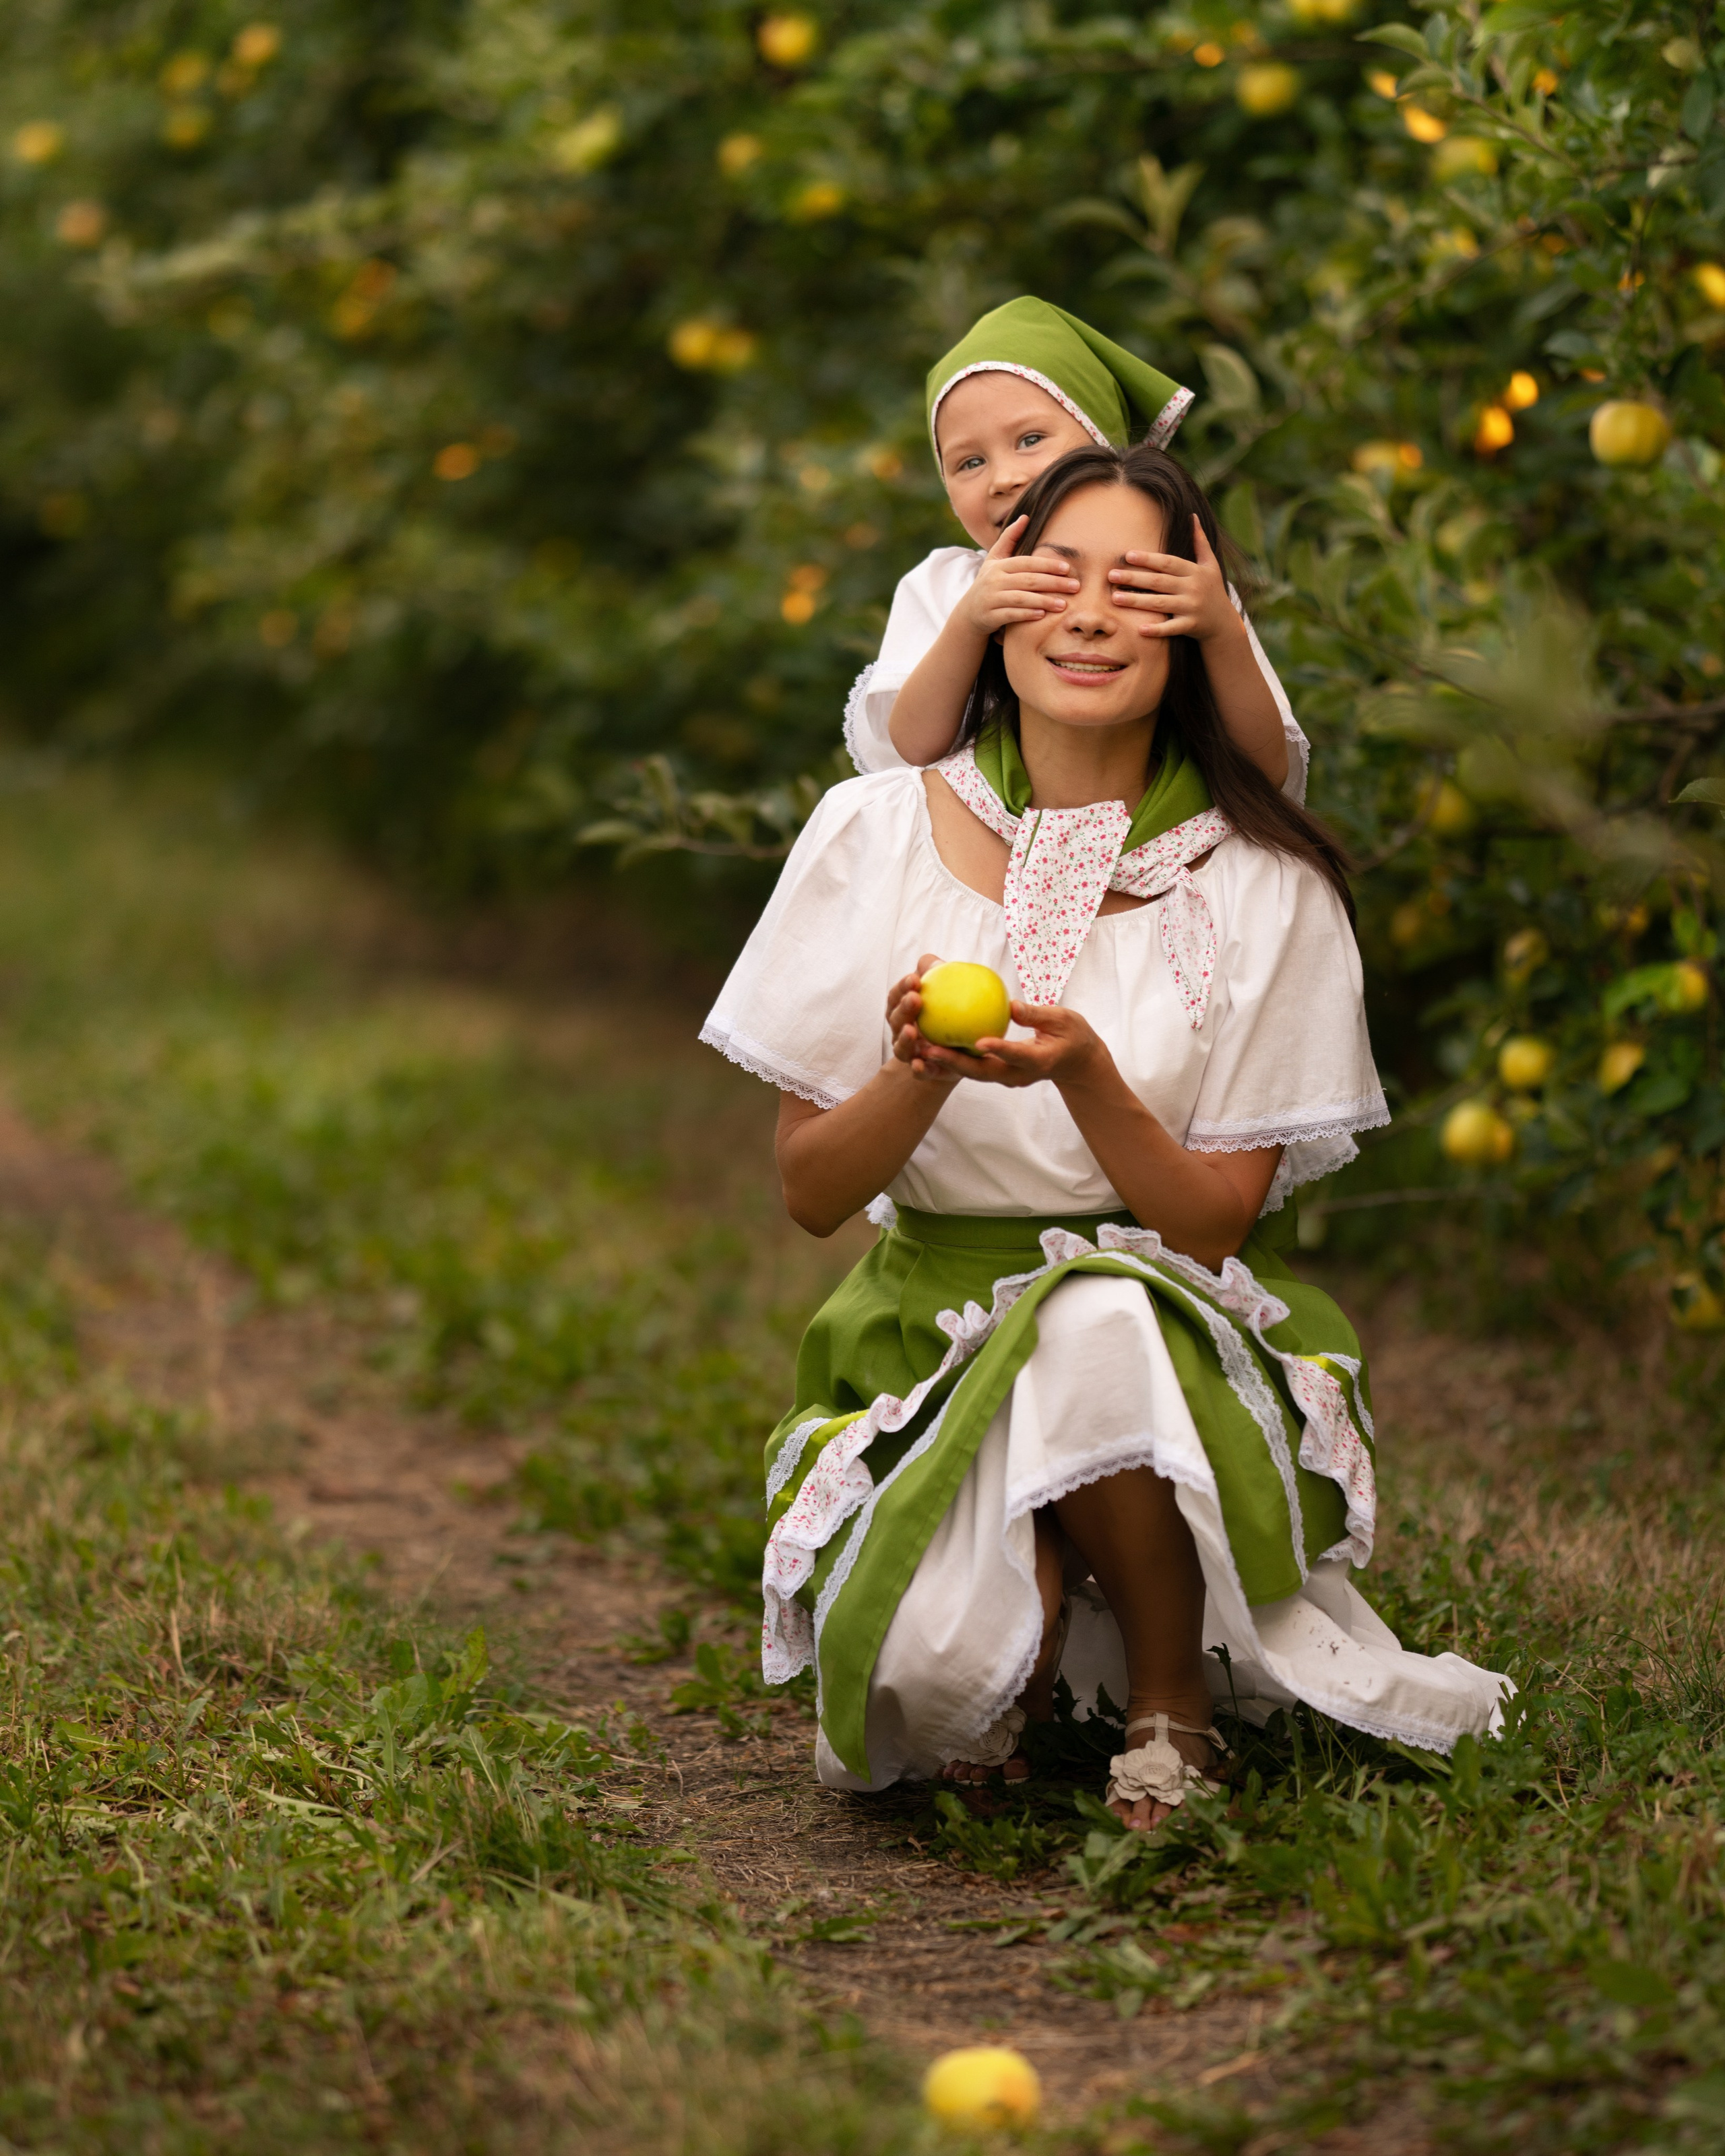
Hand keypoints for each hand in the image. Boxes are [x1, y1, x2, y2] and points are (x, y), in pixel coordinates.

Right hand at [887, 956, 962, 1086]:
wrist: (960, 1052)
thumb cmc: (948, 1014)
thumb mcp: (947, 992)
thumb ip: (939, 976)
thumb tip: (938, 963)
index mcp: (903, 1010)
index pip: (897, 996)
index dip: (902, 987)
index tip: (914, 979)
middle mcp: (902, 1031)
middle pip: (896, 1020)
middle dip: (903, 1008)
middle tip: (915, 998)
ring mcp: (910, 1052)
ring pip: (901, 1047)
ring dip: (904, 1039)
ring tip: (912, 1031)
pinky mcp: (924, 1070)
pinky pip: (919, 1072)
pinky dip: (918, 1068)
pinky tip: (920, 1064)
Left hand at [903, 995, 1112, 1092]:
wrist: (1075, 1063)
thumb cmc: (1072, 1035)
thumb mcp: (1064, 1019)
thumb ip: (1037, 1015)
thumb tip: (1011, 1005)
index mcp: (1038, 1061)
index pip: (1016, 1055)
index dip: (998, 1049)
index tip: (979, 1041)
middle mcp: (1018, 1075)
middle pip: (984, 1071)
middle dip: (955, 1063)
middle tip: (930, 1048)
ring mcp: (1007, 1077)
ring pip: (974, 1073)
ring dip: (947, 1064)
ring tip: (920, 1050)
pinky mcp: (999, 1073)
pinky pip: (973, 1068)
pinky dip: (953, 1060)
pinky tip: (931, 1045)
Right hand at [955, 516, 1080, 635]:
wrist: (969, 612)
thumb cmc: (989, 582)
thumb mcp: (995, 559)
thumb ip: (1009, 538)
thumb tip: (1025, 516)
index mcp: (998, 566)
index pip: (1026, 563)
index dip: (1047, 564)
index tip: (1067, 568)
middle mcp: (994, 581)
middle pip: (1028, 580)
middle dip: (1053, 583)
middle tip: (1075, 586)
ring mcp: (991, 599)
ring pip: (1021, 598)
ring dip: (1044, 601)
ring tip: (1064, 604)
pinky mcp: (990, 616)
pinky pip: (1011, 615)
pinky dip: (1026, 615)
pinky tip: (1042, 615)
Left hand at [1107, 516, 1243, 644]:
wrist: (1224, 621)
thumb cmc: (1212, 589)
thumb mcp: (1210, 564)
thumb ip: (1200, 542)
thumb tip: (1193, 516)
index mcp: (1195, 572)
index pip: (1168, 563)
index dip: (1148, 559)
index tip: (1128, 555)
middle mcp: (1193, 588)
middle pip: (1159, 582)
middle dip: (1134, 579)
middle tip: (1111, 575)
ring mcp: (1191, 607)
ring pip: (1161, 604)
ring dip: (1137, 601)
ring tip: (1114, 598)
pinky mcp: (1190, 626)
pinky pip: (1171, 628)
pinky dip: (1157, 629)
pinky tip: (1139, 629)